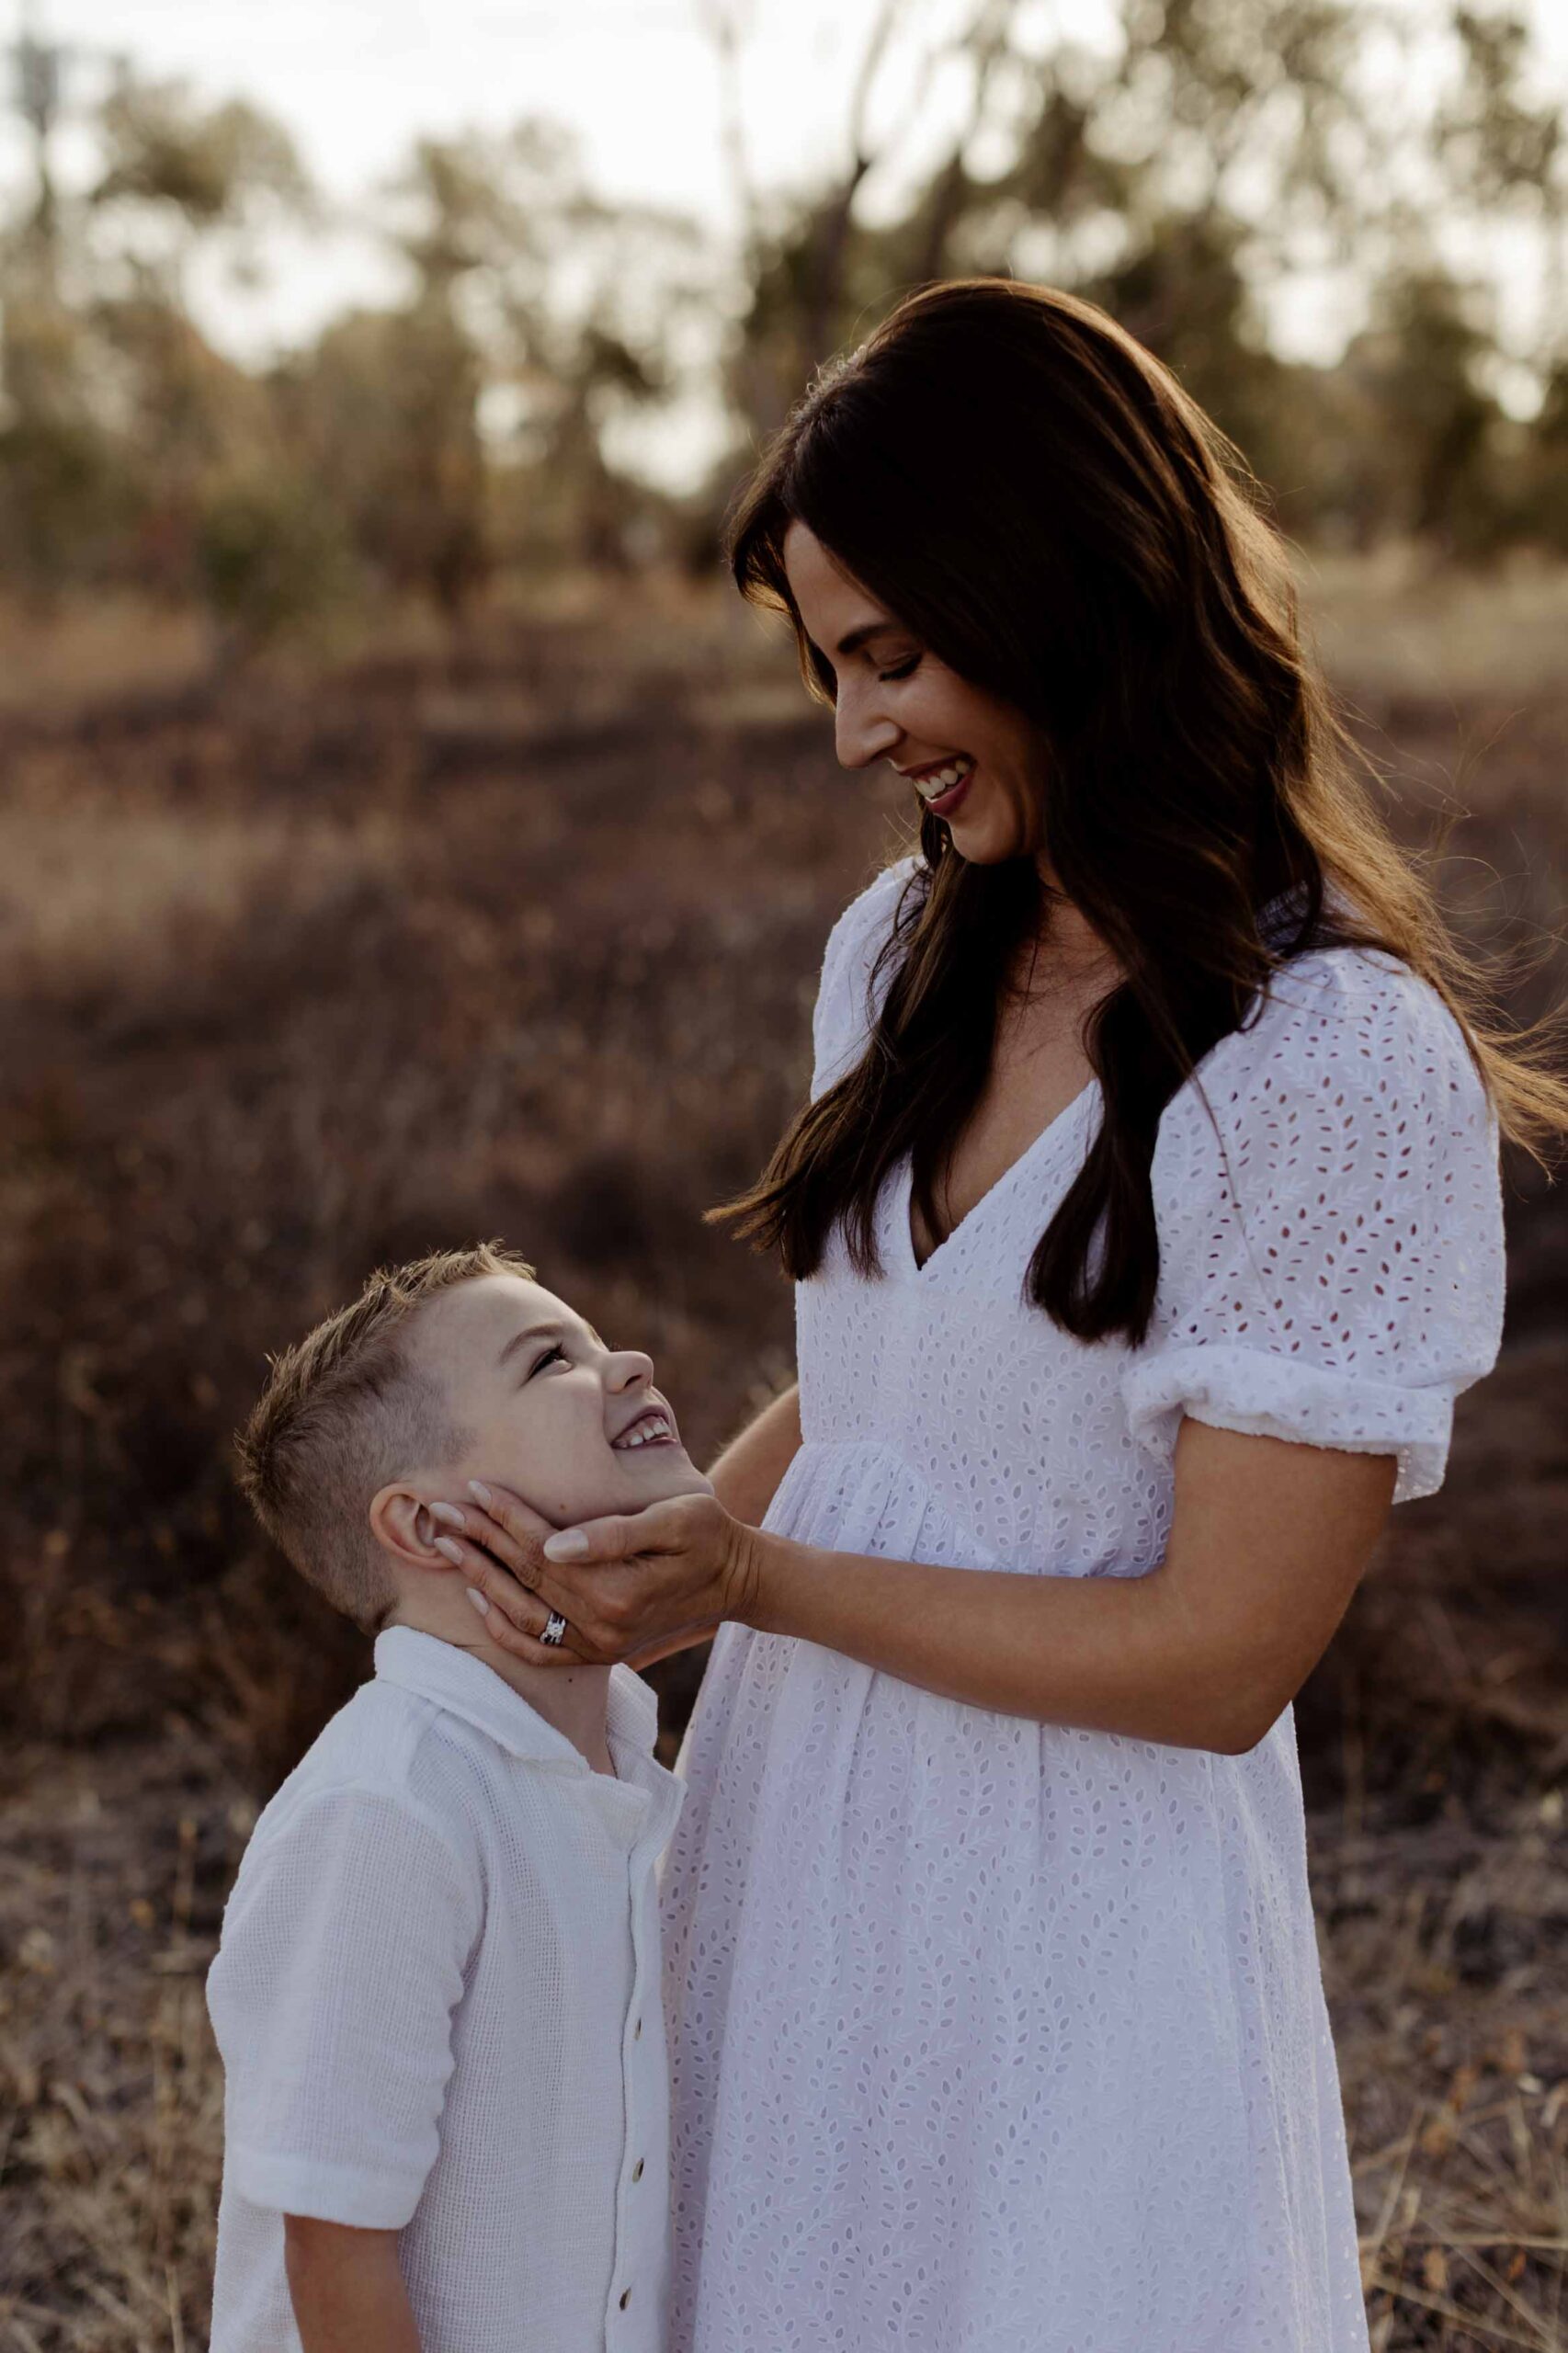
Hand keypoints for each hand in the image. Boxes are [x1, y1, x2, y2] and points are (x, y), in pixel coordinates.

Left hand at [430, 1481, 764, 1668]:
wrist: (734, 1579)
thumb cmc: (708, 1535)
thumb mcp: (676, 1518)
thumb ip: (614, 1533)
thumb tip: (554, 1544)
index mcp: (618, 1591)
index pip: (543, 1548)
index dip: (506, 1516)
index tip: (474, 1487)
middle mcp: (601, 1627)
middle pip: (524, 1577)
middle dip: (479, 1540)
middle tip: (439, 1510)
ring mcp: (597, 1647)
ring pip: (520, 1615)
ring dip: (478, 1578)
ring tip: (447, 1545)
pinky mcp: (597, 1654)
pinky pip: (537, 1652)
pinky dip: (502, 1629)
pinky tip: (478, 1598)